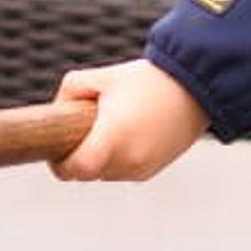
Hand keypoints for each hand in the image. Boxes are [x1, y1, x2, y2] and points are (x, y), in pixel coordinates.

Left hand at [50, 59, 208, 181]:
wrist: (195, 88)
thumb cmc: (148, 80)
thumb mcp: (102, 76)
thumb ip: (70, 91)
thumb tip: (56, 113)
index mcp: (114, 135)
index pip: (75, 169)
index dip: (59, 164)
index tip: (56, 152)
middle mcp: (128, 158)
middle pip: (87, 173)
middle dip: (78, 157)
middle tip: (81, 131)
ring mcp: (142, 168)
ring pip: (104, 174)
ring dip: (99, 159)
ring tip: (110, 127)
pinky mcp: (152, 171)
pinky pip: (122, 171)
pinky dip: (117, 159)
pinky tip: (127, 134)